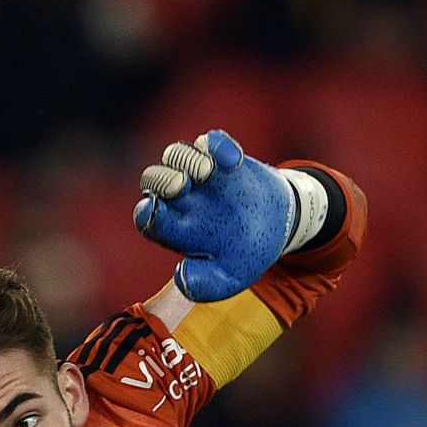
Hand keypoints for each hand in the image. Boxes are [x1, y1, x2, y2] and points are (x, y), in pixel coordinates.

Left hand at [132, 130, 295, 302]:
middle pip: (154, 180)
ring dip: (186, 159)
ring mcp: (202, 176)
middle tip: (181, 186)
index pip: (148, 218)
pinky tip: (233, 161)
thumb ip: (205, 285)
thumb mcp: (230, 279)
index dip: (147, 213)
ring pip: (176, 155)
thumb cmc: (245, 254)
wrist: (279, 227)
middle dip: (161, 180)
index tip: (156, 211)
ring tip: (207, 171)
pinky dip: (218, 145)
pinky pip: (210, 141)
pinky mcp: (224, 158)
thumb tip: (181, 277)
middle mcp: (183, 199)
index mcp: (176, 229)